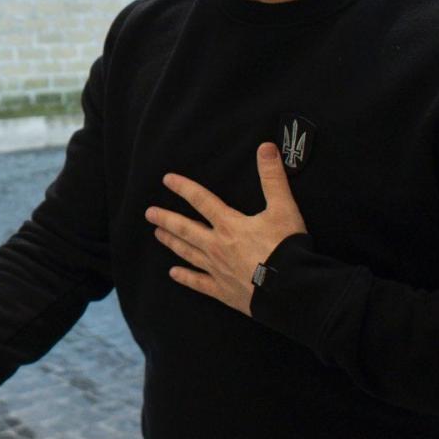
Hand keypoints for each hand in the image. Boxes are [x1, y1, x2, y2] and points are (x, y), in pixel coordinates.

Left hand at [144, 142, 306, 316]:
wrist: (288, 289)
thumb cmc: (286, 248)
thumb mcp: (283, 208)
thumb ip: (273, 178)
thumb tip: (266, 147)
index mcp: (230, 225)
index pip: (202, 200)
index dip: (184, 188)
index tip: (167, 180)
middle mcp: (217, 246)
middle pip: (186, 229)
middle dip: (166, 219)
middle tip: (149, 213)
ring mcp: (217, 269)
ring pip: (188, 253)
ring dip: (172, 242)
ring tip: (158, 235)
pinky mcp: (223, 290)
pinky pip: (199, 283)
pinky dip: (185, 278)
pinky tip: (173, 274)